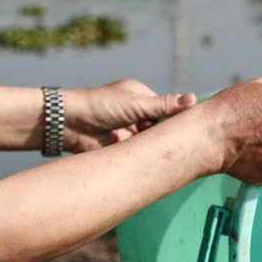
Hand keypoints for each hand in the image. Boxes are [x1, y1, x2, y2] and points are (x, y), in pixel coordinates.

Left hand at [61, 79, 196, 152]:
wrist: (67, 124)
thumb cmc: (99, 106)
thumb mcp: (135, 104)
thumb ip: (164, 105)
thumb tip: (193, 99)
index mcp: (139, 96)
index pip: (165, 109)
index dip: (177, 120)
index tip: (192, 131)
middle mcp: (134, 113)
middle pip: (158, 127)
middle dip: (167, 137)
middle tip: (188, 148)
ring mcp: (126, 131)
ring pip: (148, 142)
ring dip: (156, 149)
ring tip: (176, 158)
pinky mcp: (118, 147)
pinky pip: (136, 153)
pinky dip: (144, 158)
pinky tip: (157, 164)